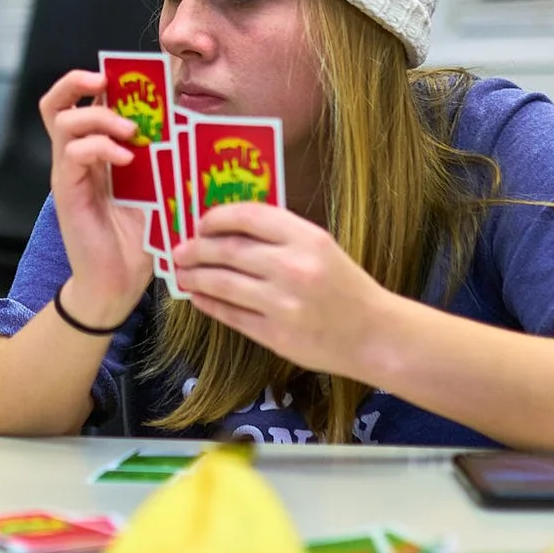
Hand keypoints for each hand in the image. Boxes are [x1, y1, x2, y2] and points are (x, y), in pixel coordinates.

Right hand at [39, 69, 155, 324]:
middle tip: (108, 84)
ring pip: (62, 121)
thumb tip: (190, 121)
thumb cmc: (139, 236)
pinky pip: (73, 153)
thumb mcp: (156, 186)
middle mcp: (76, 157)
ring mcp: (68, 173)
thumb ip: (161, 156)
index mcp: (96, 151)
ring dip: (98, 116)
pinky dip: (99, 147)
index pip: (80, 102)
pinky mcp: (67, 191)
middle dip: (79, 82)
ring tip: (129, 131)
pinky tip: (126, 158)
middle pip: (56, 102)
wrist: (118, 282)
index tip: (118, 74)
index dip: (91, 80)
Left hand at [172, 202, 394, 376]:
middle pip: (230, 251)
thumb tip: (228, 229)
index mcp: (308, 239)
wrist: (373, 334)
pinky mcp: (276, 335)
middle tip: (180, 250)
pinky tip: (199, 298)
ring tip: (182, 274)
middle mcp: (294, 268)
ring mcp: (283, 304)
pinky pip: (232, 315)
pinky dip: (210, 304)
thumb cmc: (345, 287)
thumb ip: (281, 237)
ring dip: (196, 277)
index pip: (250, 216)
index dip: (218, 217)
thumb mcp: (320, 248)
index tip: (200, 222)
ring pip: (224, 284)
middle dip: (197, 249)